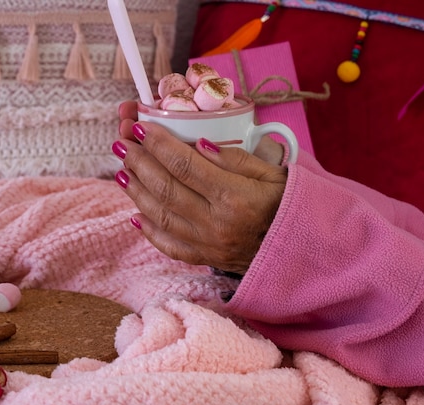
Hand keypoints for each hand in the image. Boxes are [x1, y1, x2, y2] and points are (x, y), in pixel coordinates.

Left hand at [113, 102, 287, 273]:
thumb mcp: (273, 174)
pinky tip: (135, 214)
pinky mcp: (204, 257)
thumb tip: (197, 144)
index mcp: (234, 196)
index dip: (157, 144)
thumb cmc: (289, 205)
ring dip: (136, 191)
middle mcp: (215, 222)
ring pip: (160, 215)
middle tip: (121, 143)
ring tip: (121, 170)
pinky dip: (149, 230)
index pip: (184, 165)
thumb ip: (236, 159)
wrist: (302, 251)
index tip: (139, 127)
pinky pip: (169, 245)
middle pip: (165, 188)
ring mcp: (207, 243)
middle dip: (138, 162)